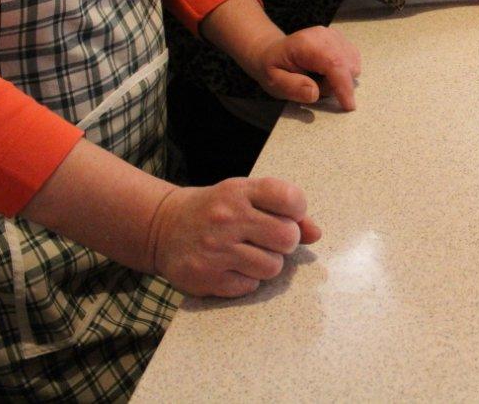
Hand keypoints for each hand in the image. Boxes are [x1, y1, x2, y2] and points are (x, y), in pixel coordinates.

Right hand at [150, 177, 320, 297]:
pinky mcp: (206, 278)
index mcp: (239, 192)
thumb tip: (315, 234)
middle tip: (269, 239)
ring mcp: (215, 249)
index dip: (297, 210)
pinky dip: (247, 280)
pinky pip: (250, 287)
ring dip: (267, 264)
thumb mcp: (246, 197)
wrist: (162, 227)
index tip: (287, 214)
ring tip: (249, 254)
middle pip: (287, 237)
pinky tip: (231, 267)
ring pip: (272, 267)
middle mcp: (227, 218)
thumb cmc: (216, 210)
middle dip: (285, 241)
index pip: (290, 198)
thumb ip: (283, 210)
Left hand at [246, 27, 361, 109]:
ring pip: (352, 65)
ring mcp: (334, 36)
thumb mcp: (274, 82)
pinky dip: (344, 72)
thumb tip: (314, 92)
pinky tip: (327, 72)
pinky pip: (353, 61)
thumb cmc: (274, 68)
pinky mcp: (341, 40)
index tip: (348, 106)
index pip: (333, 63)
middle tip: (314, 86)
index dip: (343, 85)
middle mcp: (324, 35)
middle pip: (346, 66)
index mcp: (306, 44)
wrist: (273, 52)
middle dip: (337, 85)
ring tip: (319, 78)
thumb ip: (292, 87)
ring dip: (340, 78)